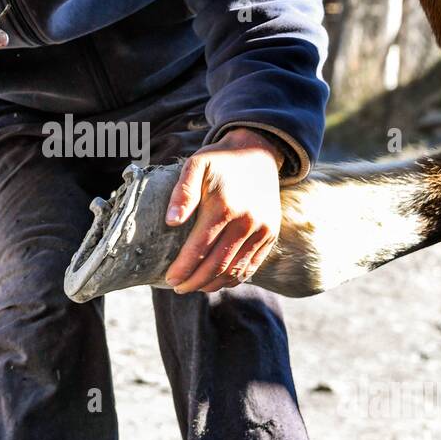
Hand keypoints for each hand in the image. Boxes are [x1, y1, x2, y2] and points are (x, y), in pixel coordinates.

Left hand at [164, 128, 284, 293]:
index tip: (169, 277)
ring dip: (213, 284)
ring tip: (195, 287)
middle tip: (178, 287)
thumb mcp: (196, 164)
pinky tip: (218, 282)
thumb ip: (183, 192)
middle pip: (217, 265)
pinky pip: (252, 266)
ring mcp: (262, 230)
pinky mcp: (271, 234)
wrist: (258, 152)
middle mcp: (247, 222)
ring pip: (235, 271)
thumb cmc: (220, 161)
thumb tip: (171, 222)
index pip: (199, 249)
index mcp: (224, 207)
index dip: (183, 268)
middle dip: (194, 282)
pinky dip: (234, 279)